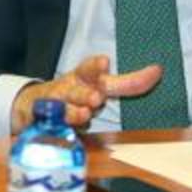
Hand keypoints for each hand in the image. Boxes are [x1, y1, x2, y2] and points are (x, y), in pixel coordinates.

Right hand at [11, 55, 162, 132]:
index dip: (95, 66)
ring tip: (84, 114)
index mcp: (82, 79)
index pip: (88, 69)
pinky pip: (50, 127)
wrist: (33, 105)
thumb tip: (158, 71)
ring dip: (73, 112)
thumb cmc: (74, 93)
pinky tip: (59, 129)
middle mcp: (68, 90)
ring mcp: (55, 107)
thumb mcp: (98, 84)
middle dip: (85, 94)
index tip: (104, 61)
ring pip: (64, 110)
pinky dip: (55, 128)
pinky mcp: (43, 121)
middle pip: (76, 91)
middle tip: (95, 97)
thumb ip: (127, 82)